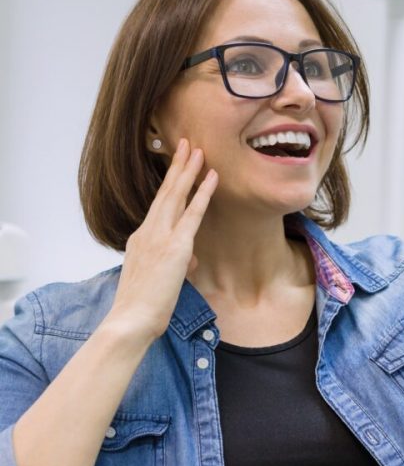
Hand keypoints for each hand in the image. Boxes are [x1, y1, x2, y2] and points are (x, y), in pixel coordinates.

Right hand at [105, 139, 217, 341]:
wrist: (129, 321)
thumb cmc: (142, 307)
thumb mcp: (159, 279)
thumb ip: (176, 263)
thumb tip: (192, 259)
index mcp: (141, 239)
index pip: (159, 204)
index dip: (169, 182)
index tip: (177, 164)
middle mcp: (147, 232)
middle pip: (165, 192)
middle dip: (177, 166)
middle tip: (186, 144)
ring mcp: (160, 237)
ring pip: (176, 195)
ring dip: (188, 171)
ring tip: (198, 150)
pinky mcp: (175, 247)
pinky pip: (192, 214)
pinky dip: (203, 193)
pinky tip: (212, 177)